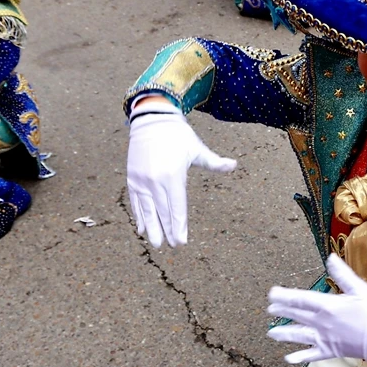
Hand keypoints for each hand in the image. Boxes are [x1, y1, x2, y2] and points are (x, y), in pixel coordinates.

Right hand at [127, 100, 236, 247]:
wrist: (151, 119)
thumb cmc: (178, 135)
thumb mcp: (197, 148)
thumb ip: (214, 162)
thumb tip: (234, 165)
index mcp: (173, 175)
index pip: (177, 207)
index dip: (179, 225)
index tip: (182, 241)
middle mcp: (155, 180)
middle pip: (162, 212)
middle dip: (168, 230)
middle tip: (172, 246)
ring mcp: (141, 180)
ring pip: (147, 210)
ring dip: (151, 228)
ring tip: (156, 244)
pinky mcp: (132, 178)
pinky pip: (135, 202)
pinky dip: (139, 216)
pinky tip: (141, 228)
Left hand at [267, 254, 366, 366]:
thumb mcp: (361, 289)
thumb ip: (343, 275)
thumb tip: (329, 258)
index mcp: (328, 306)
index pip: (300, 299)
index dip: (285, 296)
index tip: (272, 293)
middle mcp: (323, 323)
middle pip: (297, 316)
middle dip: (282, 312)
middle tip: (269, 309)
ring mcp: (325, 339)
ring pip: (300, 336)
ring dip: (285, 334)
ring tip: (271, 333)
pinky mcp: (331, 351)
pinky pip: (312, 355)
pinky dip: (300, 357)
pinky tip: (289, 358)